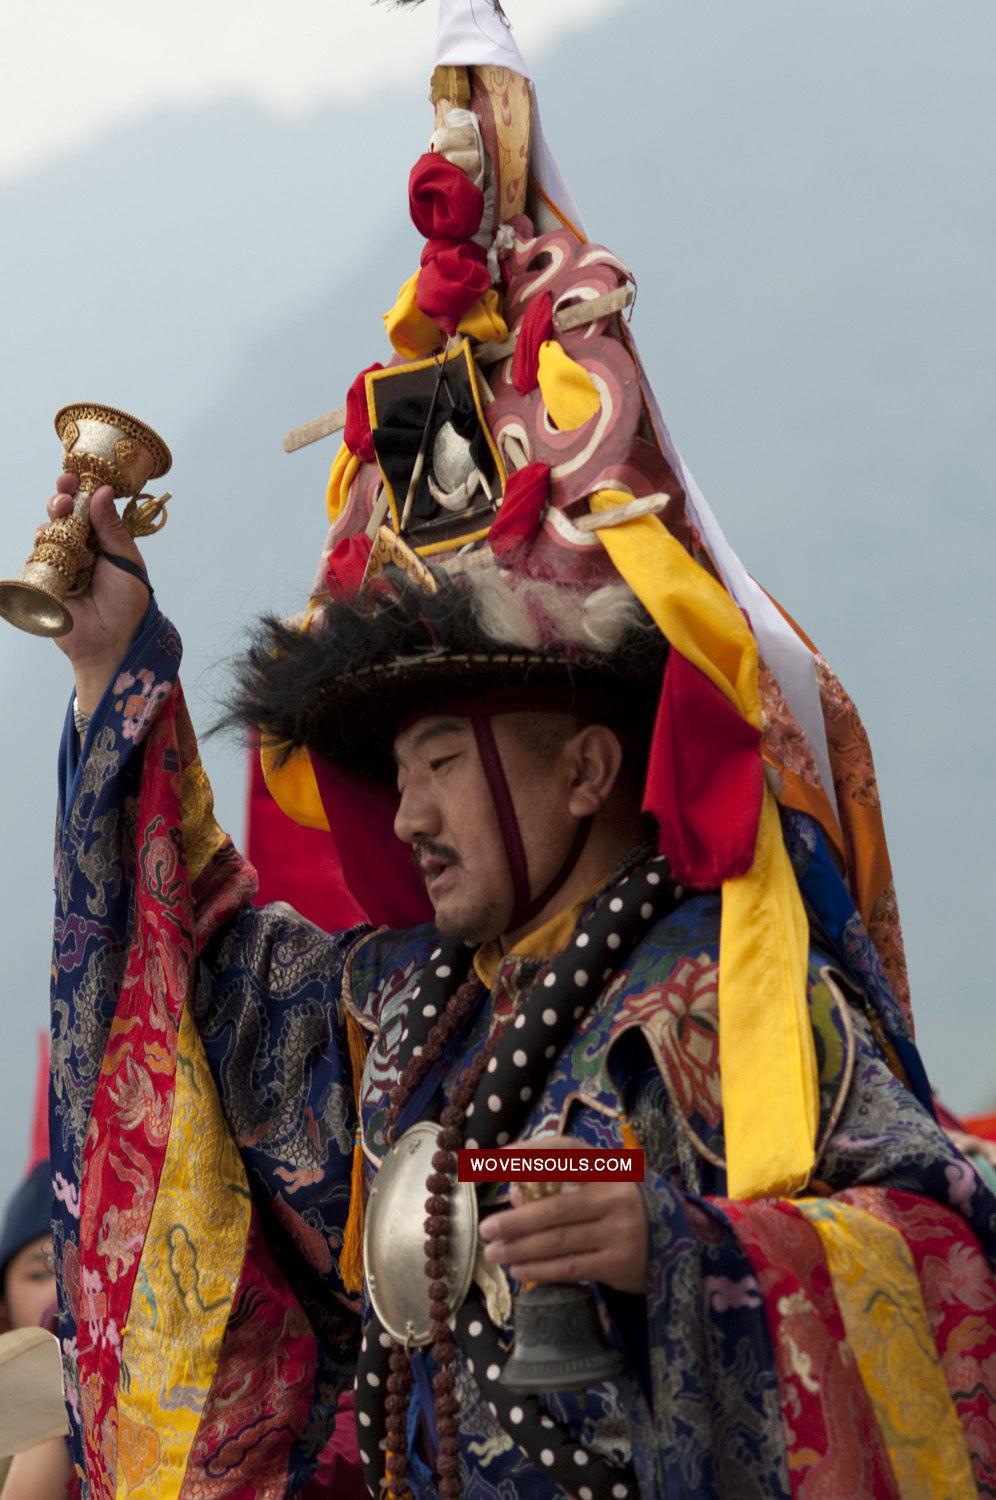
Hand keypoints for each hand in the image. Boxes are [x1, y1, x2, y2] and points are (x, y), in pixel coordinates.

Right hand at [46, 473, 150, 712]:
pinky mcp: (45, 579)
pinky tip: (53, 549)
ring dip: (53, 522)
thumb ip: (112, 528)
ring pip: (48, 531)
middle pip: (63, 514)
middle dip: (61, 499)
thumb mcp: (127, 561)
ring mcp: (61, 563)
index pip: (89, 508)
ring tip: (62, 524)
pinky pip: (37, 556)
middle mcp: (81, 548)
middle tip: (63, 496)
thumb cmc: (127, 605)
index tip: (76, 477)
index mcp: (104, 541)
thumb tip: (101, 491)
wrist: (111, 643)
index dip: (81, 490)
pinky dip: (43, 548)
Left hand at [478, 1135, 647, 1295]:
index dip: (530, 1153)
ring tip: (494, 1253)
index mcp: (610, 1168)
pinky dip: (541, 1270)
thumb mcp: (602, 1189)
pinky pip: (571, 1267)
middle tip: (486, 1229)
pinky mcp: (620, 1264)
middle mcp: (616, 1196)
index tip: (497, 1160)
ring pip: (559, 1241)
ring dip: (521, 1248)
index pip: (565, 1152)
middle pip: (556, 1207)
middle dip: (516, 1220)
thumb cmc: (627, 1208)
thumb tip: (515, 1196)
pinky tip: (520, 1270)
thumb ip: (562, 1188)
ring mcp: (620, 1231)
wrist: (678, 1243)